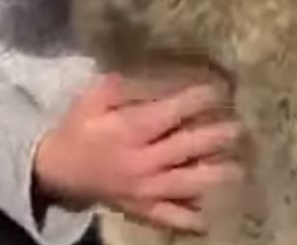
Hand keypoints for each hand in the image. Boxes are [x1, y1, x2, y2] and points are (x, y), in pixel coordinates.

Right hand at [33, 73, 242, 233]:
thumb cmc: (79, 127)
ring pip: (192, 183)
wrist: (56, 169)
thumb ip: (130, 85)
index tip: (221, 88)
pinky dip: (194, 218)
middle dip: (220, 134)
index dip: (202, 98)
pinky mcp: (143, 210)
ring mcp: (146, 189)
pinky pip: (174, 218)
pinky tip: (211, 212)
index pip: (176, 110)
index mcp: (131, 128)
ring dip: (220, 174)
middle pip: (192, 145)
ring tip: (239, 166)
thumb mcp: (96, 95)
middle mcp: (143, 159)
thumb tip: (167, 78)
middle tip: (241, 126)